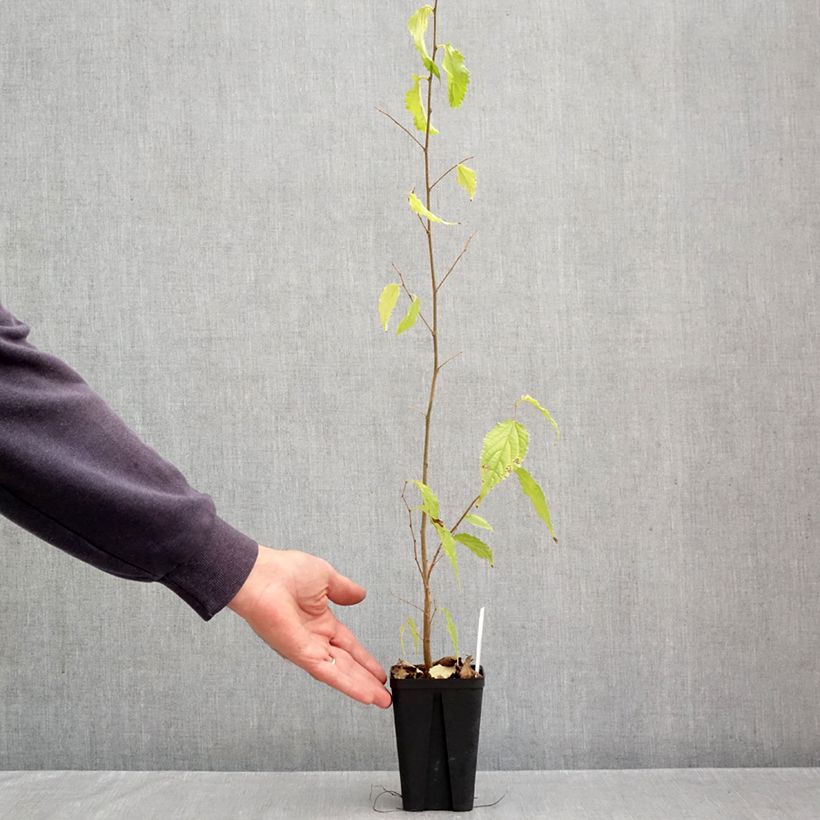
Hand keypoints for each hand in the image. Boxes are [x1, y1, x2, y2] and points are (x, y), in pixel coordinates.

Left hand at [227, 545, 390, 707]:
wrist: (261, 576)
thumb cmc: (283, 571)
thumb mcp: (326, 577)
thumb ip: (344, 589)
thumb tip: (360, 594)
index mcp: (319, 620)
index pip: (348, 644)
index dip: (364, 658)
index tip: (379, 671)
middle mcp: (314, 638)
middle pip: (346, 664)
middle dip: (367, 680)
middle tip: (384, 695)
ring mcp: (307, 648)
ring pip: (341, 673)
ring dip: (362, 687)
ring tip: (382, 701)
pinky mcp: (301, 655)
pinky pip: (329, 673)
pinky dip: (349, 685)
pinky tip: (365, 694)